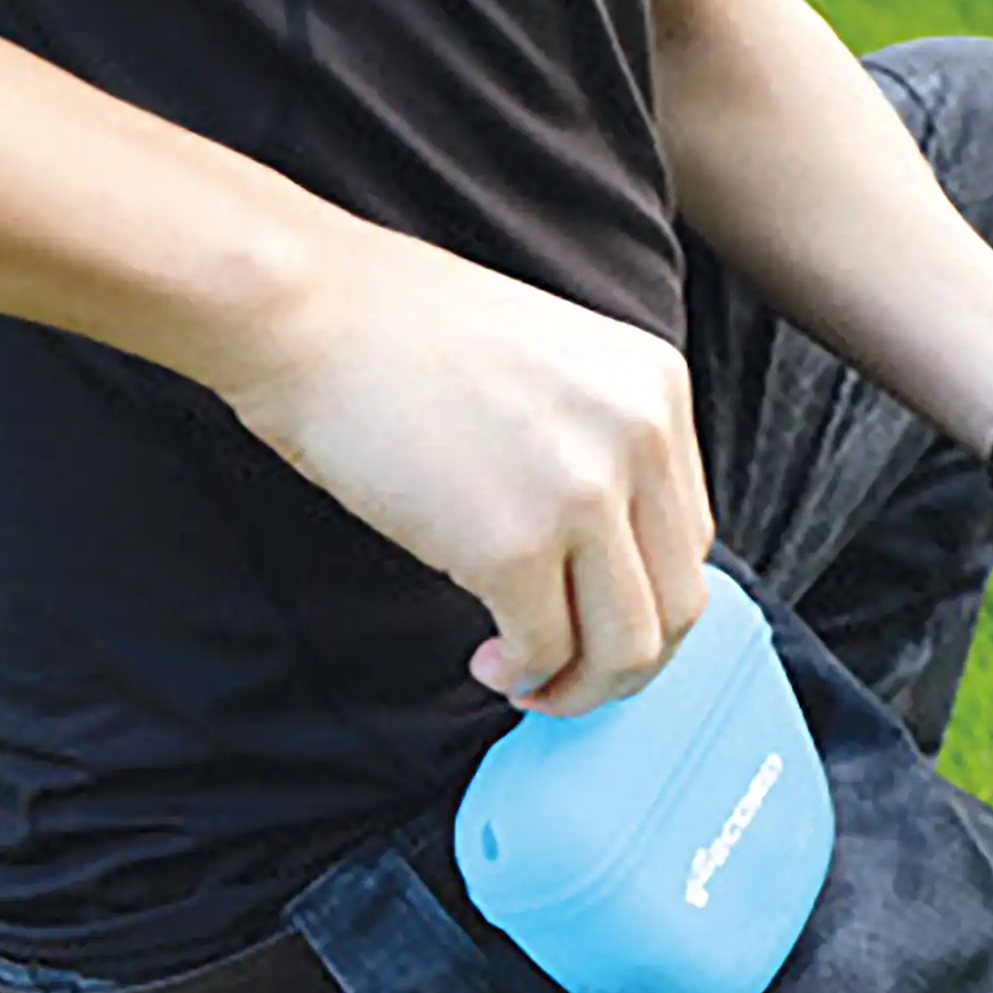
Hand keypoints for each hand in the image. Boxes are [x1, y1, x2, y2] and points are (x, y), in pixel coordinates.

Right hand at [214, 212, 714, 714]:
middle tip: (572, 674)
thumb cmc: (399, 337)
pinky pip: (545, 649)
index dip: (648, 598)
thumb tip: (612, 568)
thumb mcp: (555, 370)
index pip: (692, 537)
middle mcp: (642, 438)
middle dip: (628, 662)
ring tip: (530, 679)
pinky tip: (489, 661)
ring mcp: (583, 492)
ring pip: (630, 646)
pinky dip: (522, 674)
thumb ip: (604, 450)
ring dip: (584, 687)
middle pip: (680, 602)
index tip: (596, 618)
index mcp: (658, 389)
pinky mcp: (514, 545)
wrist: (301, 305)